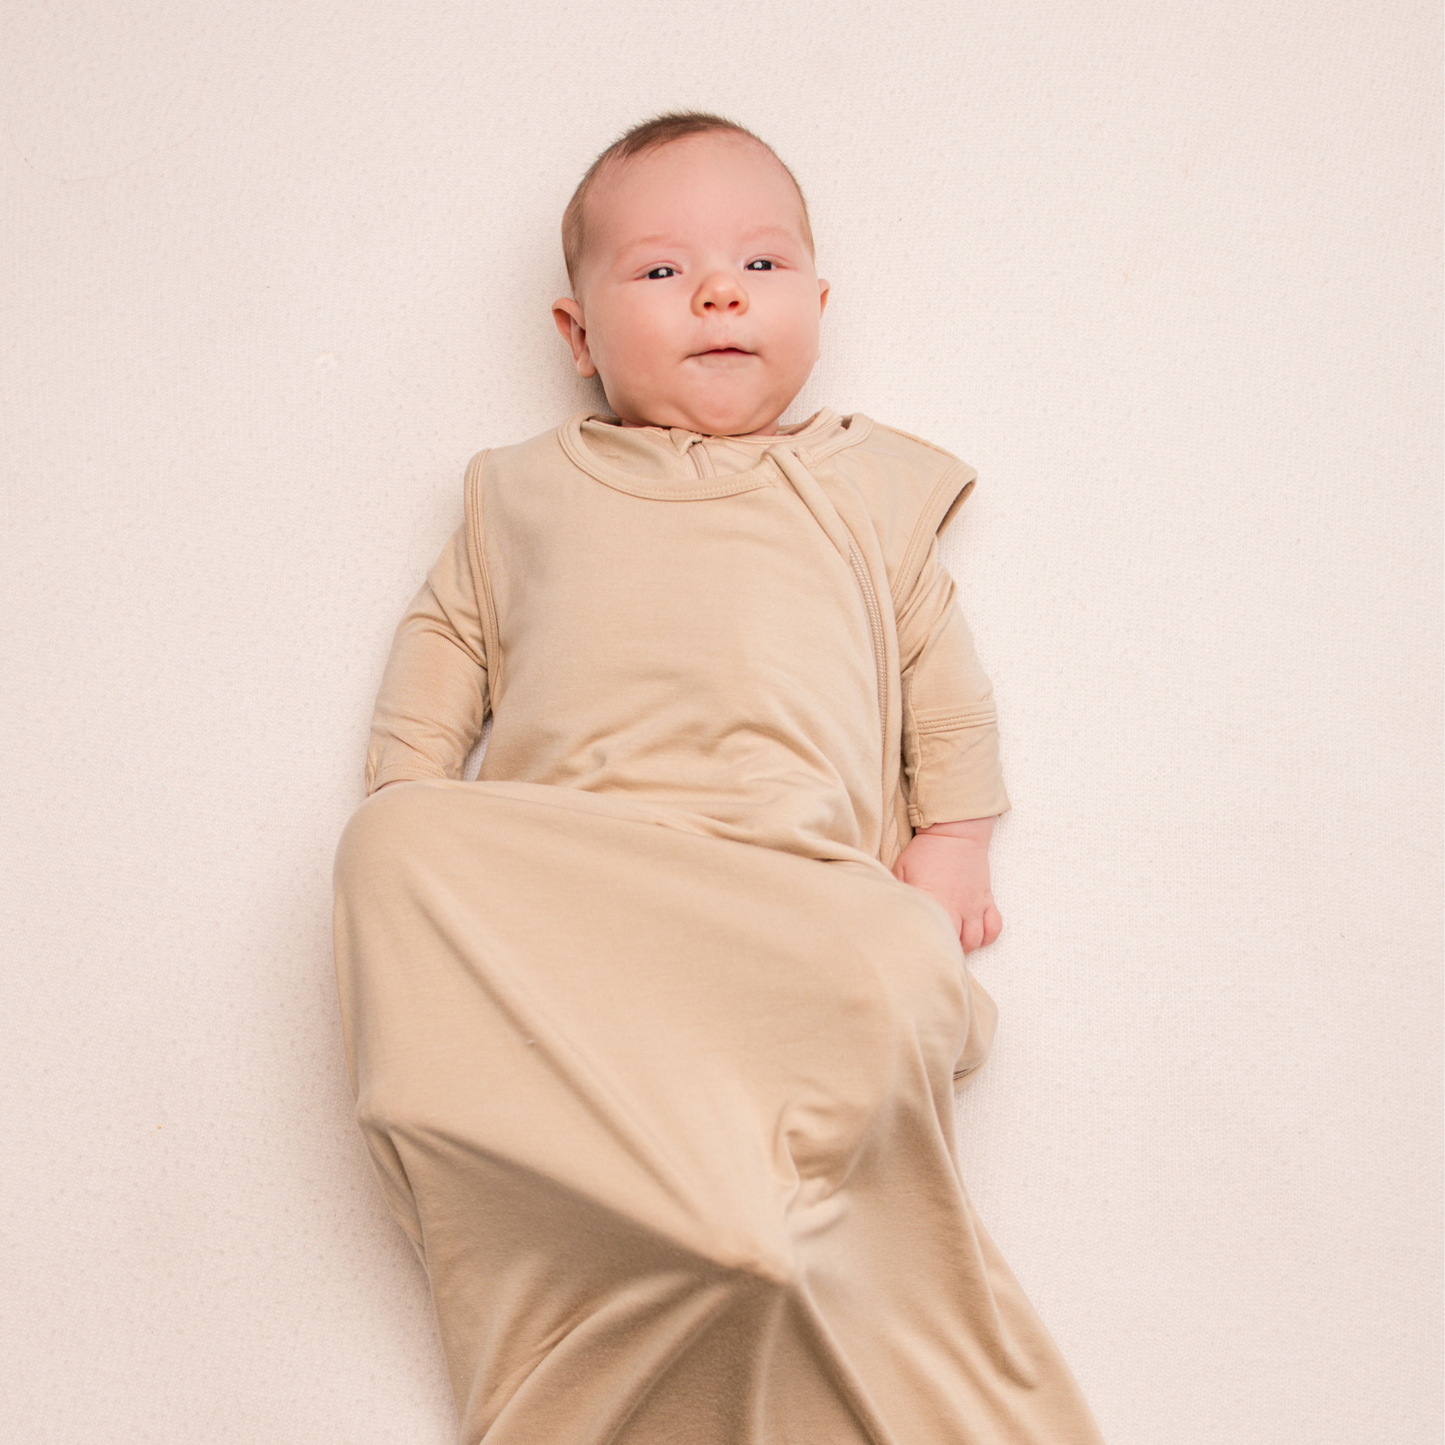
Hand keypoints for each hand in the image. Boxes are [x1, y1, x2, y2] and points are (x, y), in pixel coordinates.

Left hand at [891, 817, 1001, 954]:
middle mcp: (956, 908)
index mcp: (932, 902)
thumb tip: (885, 911)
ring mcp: (974, 906)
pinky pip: (994, 928)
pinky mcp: (987, 901)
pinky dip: (986, 937)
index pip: (929, 936)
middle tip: (932, 949)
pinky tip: (974, 935)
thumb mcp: (900, 870)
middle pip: (953, 945)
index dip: (922, 947)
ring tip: (951, 944)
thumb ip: (896, 893)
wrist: (955, 833)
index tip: (914, 950)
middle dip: (943, 951)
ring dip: (963, 947)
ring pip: (974, 941)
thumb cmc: (925, 852)